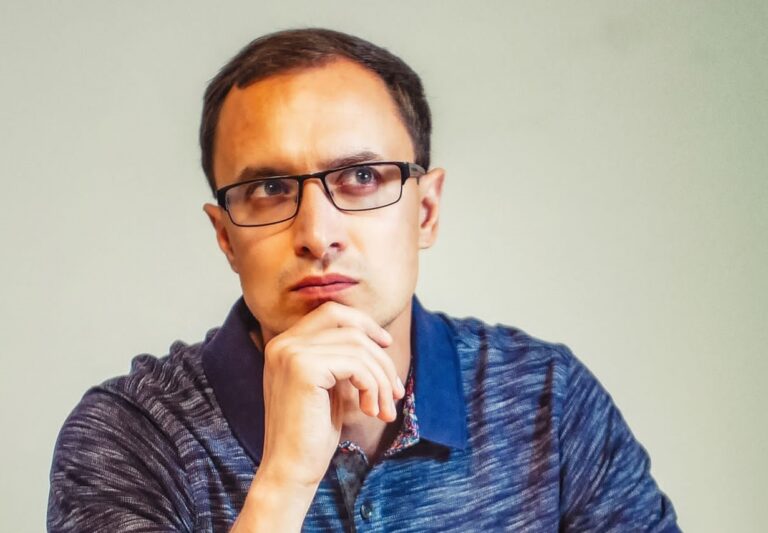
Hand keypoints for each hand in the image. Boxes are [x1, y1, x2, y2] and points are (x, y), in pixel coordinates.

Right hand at [256, 301, 405, 489]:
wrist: (290, 470)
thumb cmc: (312, 434)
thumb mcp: (328, 387)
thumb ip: (341, 359)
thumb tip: (378, 338)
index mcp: (284, 344)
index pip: (331, 312)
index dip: (364, 323)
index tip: (386, 345)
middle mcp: (283, 343)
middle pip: (348, 324)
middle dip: (378, 354)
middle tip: (395, 389)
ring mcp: (291, 353)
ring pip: (358, 347)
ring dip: (381, 379)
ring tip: (384, 409)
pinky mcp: (304, 368)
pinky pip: (356, 364)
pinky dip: (373, 386)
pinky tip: (371, 411)